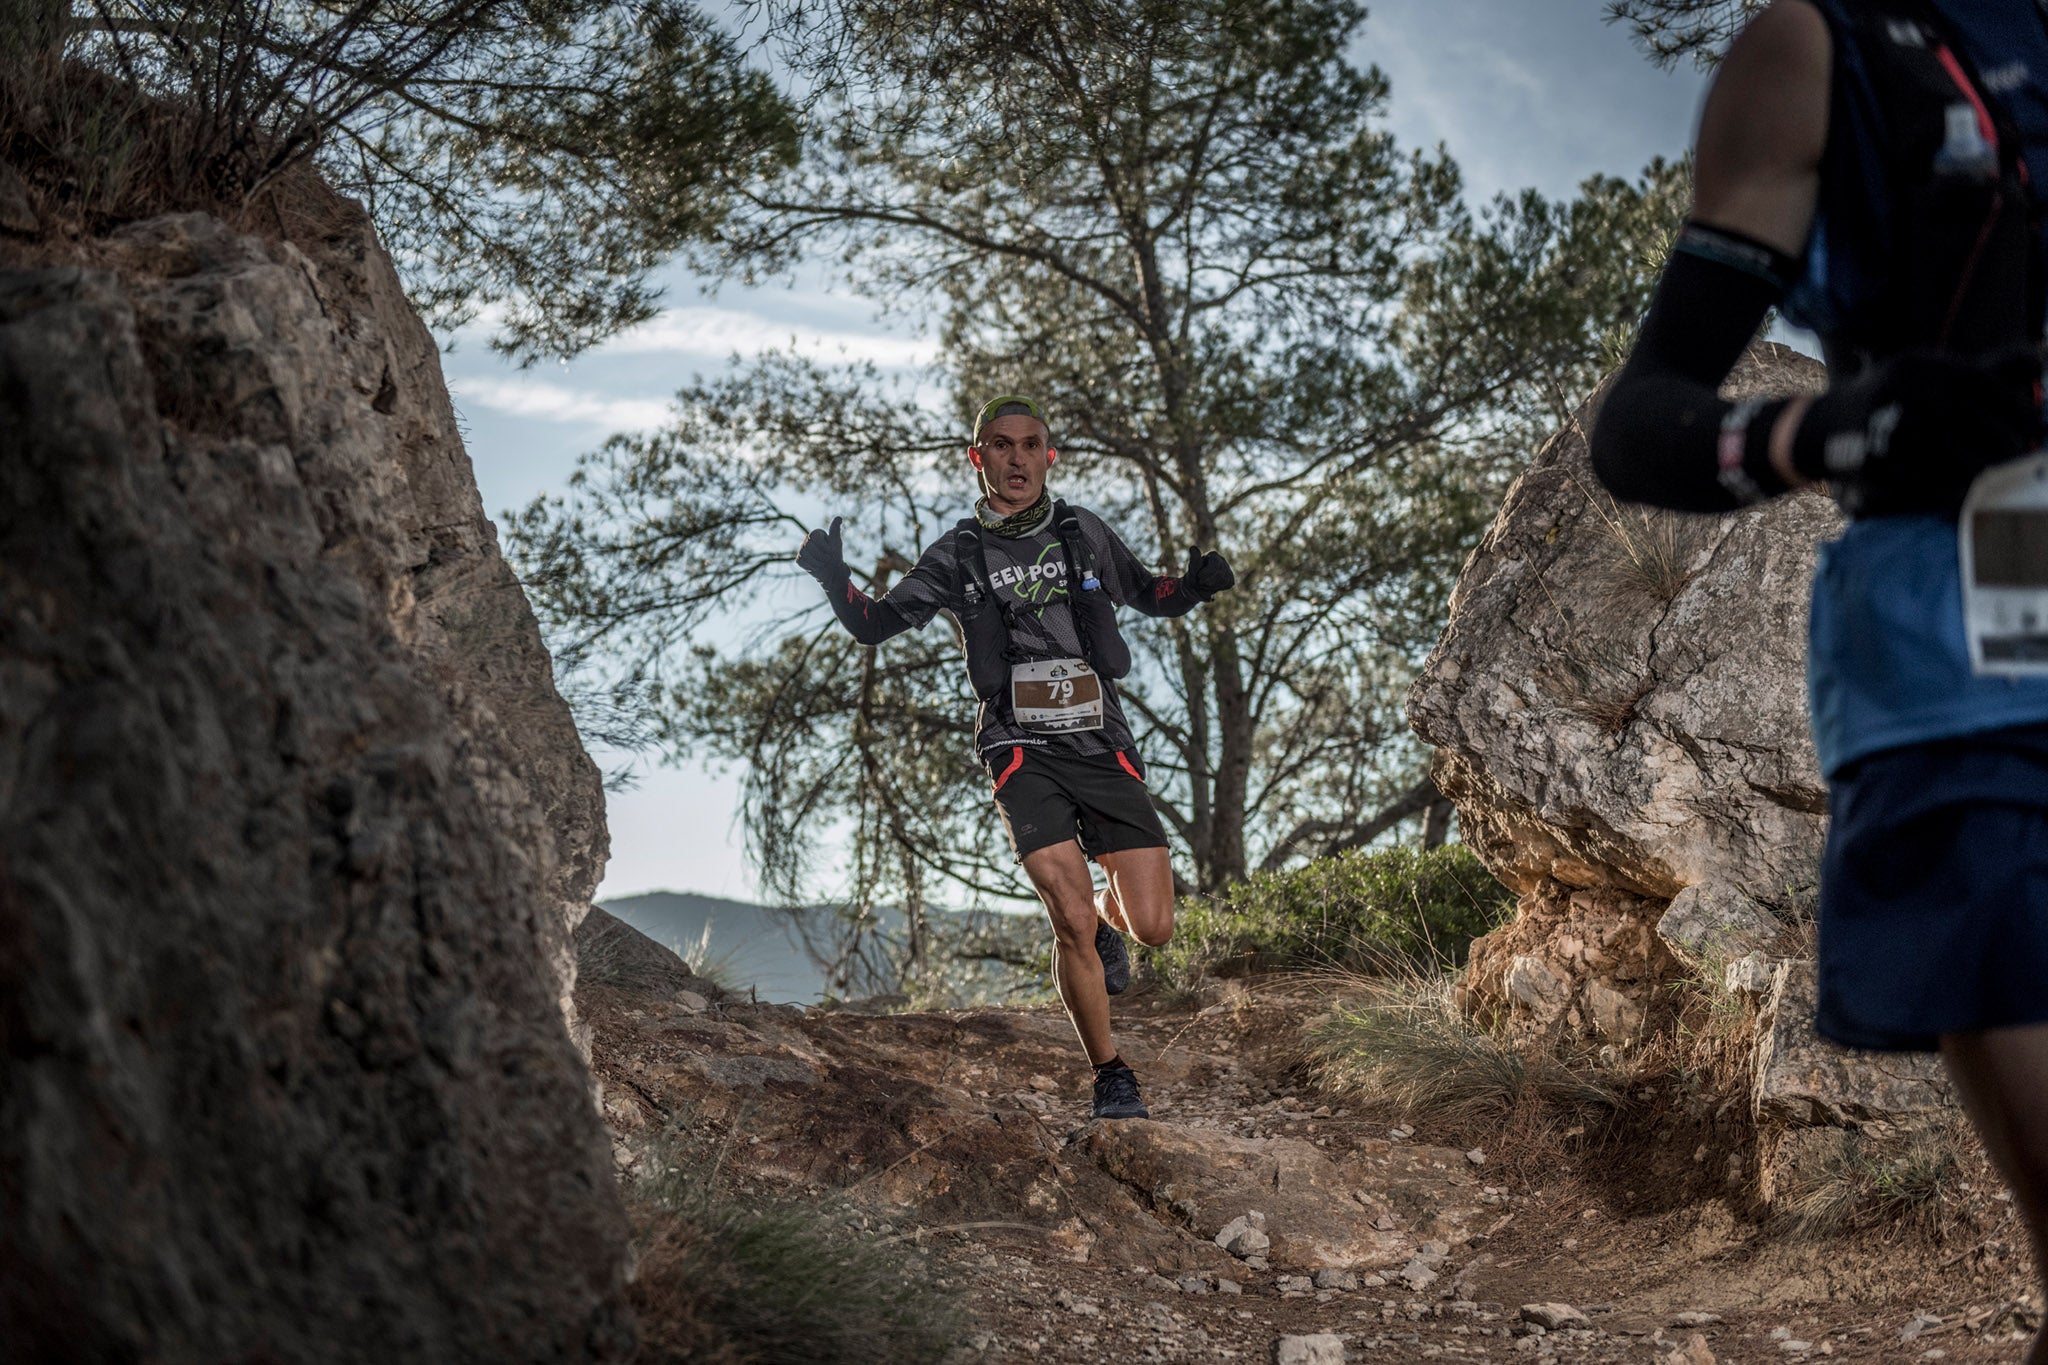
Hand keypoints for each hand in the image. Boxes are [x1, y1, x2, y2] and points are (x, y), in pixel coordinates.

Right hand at [797, 516, 847, 585]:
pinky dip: (810, 566)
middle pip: (808, 545)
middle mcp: (807, 540)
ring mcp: (802, 549)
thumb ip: (835, 530)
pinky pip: (801, 561)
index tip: (829, 551)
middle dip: (820, 555)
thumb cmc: (834, 554)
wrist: (832, 570)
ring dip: (816, 561)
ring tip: (822, 563)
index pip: (813, 536)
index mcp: (816, 533)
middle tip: (827, 559)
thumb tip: (839, 517)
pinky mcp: (799, 559)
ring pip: (804, 554)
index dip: (822, 546)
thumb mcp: (836, 542)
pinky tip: (816, 566)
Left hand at [1185, 545, 1234, 597]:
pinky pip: (1228, 583)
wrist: (1196, 588)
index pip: (1215, 564)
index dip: (1207, 573)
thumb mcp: (1192, 569)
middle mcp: (1221, 560)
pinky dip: (1219, 587)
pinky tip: (1213, 585)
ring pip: (1225, 579)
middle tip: (1200, 582)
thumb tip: (1193, 547)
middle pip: (1221, 572)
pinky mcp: (1230, 578)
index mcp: (1212, 555)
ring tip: (1205, 584)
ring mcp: (1227, 569)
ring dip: (1213, 585)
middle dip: (1209, 580)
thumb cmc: (1193, 576)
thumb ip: (1194, 559)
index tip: (1199, 577)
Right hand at [1792, 347, 2044, 516]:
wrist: (1819, 429)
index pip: (1979, 383)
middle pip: (1967, 420)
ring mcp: (1880, 424)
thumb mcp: (1932, 376)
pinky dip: (1949, 490)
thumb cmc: (1891, 401)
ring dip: (1980, 471)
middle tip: (2023, 461)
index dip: (2016, 408)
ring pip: (1947, 453)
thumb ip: (1986, 370)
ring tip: (2000, 480)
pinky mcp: (1869, 457)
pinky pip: (1919, 478)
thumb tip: (2042, 358)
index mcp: (1919, 366)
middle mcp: (1898, 390)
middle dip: (2002, 444)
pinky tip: (1967, 497)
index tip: (2039, 429)